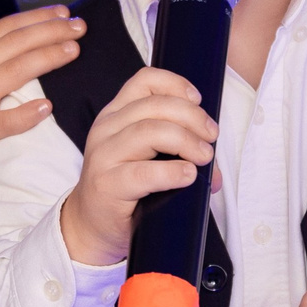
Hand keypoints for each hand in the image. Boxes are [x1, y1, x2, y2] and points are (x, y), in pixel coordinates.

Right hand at [0, 6, 83, 184]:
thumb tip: (10, 54)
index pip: (5, 29)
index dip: (36, 18)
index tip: (62, 12)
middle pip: (15, 43)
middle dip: (51, 31)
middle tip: (79, 26)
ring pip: (15, 71)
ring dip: (47, 58)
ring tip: (73, 51)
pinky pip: (4, 121)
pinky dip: (27, 114)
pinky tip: (47, 108)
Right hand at [57, 67, 216, 266]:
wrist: (92, 225)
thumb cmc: (125, 188)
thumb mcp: (147, 157)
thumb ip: (179, 150)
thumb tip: (215, 166)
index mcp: (116, 114)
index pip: (144, 81)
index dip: (176, 84)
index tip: (198, 101)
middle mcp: (106, 129)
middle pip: (154, 105)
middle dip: (191, 117)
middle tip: (211, 137)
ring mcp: (103, 156)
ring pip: (149, 132)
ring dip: (185, 141)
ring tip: (204, 157)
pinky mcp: (106, 185)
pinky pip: (143, 173)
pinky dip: (171, 172)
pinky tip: (187, 176)